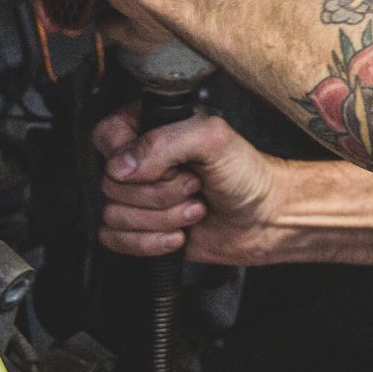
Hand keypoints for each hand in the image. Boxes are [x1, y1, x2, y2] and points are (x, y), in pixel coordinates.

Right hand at [93, 107, 288, 264]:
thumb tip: (122, 165)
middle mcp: (141, 162)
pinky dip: (150, 242)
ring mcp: (139, 197)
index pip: (107, 138)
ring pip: (114, 214)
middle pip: (111, 183)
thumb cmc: (247, 175)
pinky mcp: (140, 229)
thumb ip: (165, 141)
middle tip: (194, 187)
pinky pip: (115, 240)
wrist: (265, 219)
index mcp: (152, 128)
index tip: (167, 166)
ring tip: (194, 208)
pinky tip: (178, 234)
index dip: (133, 158)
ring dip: (163, 219)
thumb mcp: (214, 140)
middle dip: (161, 194)